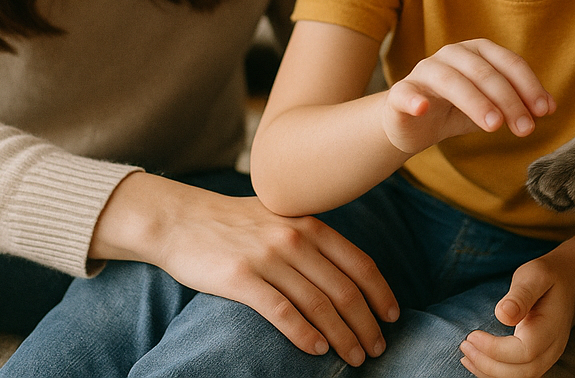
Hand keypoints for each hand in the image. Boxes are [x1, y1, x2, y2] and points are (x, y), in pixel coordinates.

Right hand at [91, 172, 399, 366]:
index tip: (393, 316)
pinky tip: (318, 349)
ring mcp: (268, 257)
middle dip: (366, 322)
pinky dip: (304, 333)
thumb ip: (312, 237)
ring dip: (342, 335)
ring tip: (355, 356)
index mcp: (310, 224)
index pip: (359, 263)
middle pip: (344, 288)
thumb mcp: (281, 217)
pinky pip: (281, 311)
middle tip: (377, 348)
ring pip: (318, 304)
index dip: (381, 292)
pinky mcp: (241, 278)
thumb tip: (346, 269)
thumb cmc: (233, 223)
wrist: (181, 219)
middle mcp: (295, 238)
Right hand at [384, 39, 554, 154]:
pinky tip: (423, 109)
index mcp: (477, 52)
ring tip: (493, 125)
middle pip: (484, 72)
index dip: (528, 85)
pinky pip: (406, 93)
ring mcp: (424, 71)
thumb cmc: (456, 110)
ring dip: (475, 101)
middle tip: (525, 128)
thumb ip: (519, 104)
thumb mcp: (492, 107)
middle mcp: (451, 55)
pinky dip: (414, 99)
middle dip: (508, 99)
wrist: (413, 126)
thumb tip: (551, 107)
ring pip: (451, 80)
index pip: (507, 62)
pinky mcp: (400, 93)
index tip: (544, 111)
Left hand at [459, 255, 574, 377]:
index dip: (495, 349)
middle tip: (464, 345)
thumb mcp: (535, 275)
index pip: (525, 351)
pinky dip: (494, 373)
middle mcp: (553, 348)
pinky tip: (476, 361)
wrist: (567, 284)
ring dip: (489, 372)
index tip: (472, 335)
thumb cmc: (547, 277)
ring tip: (466, 354)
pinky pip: (516, 376)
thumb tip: (503, 314)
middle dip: (488, 364)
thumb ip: (521, 294)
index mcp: (552, 327)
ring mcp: (547, 358)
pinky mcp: (537, 360)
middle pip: (521, 372)